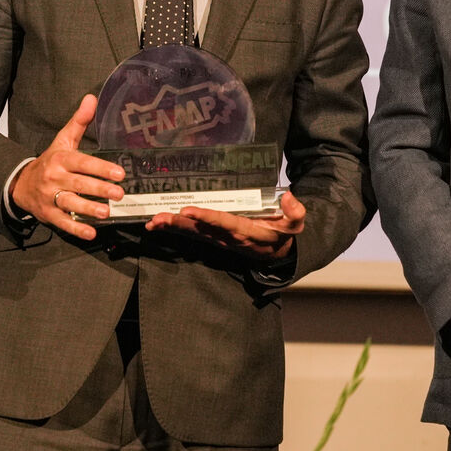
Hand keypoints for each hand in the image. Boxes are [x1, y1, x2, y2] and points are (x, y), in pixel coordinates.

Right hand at [9, 94, 123, 240]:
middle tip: (119, 194)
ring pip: (70, 203)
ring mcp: (50, 197)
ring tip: (106, 213)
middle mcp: (54, 178)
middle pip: (78, 184)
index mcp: (61, 159)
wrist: (20, 183)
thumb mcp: (62, 140)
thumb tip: (91, 98)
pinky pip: (62, 222)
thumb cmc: (50, 161)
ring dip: (88, 209)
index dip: (101, 168)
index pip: (83, 163)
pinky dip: (76, 228)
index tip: (120, 173)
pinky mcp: (47, 214)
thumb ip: (79, 122)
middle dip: (99, 189)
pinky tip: (91, 232)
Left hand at [144, 191, 305, 262]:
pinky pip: (193, 234)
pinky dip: (175, 229)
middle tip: (160, 217)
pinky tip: (158, 224)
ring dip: (173, 227)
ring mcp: (220, 240)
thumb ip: (295, 212)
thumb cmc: (284, 234)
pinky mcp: (214, 239)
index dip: (206, 218)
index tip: (188, 210)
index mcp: (247, 232)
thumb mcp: (296, 225)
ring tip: (154, 221)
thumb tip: (289, 196)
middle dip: (180, 224)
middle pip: (202, 230)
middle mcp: (229, 238)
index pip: (224, 223)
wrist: (277, 254)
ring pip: (194, 233)